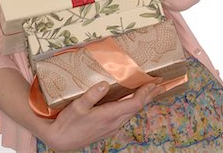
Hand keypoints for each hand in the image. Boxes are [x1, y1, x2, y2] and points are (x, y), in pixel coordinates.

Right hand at [37, 81, 164, 151]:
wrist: (61, 141)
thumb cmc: (68, 122)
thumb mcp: (77, 106)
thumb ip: (91, 95)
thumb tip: (104, 84)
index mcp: (109, 115)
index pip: (134, 104)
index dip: (145, 93)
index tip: (153, 83)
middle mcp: (114, 122)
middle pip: (137, 108)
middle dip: (150, 96)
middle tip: (161, 85)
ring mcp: (111, 127)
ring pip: (132, 112)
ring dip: (143, 101)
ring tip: (151, 91)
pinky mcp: (107, 128)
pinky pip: (125, 115)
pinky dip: (133, 105)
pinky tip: (132, 101)